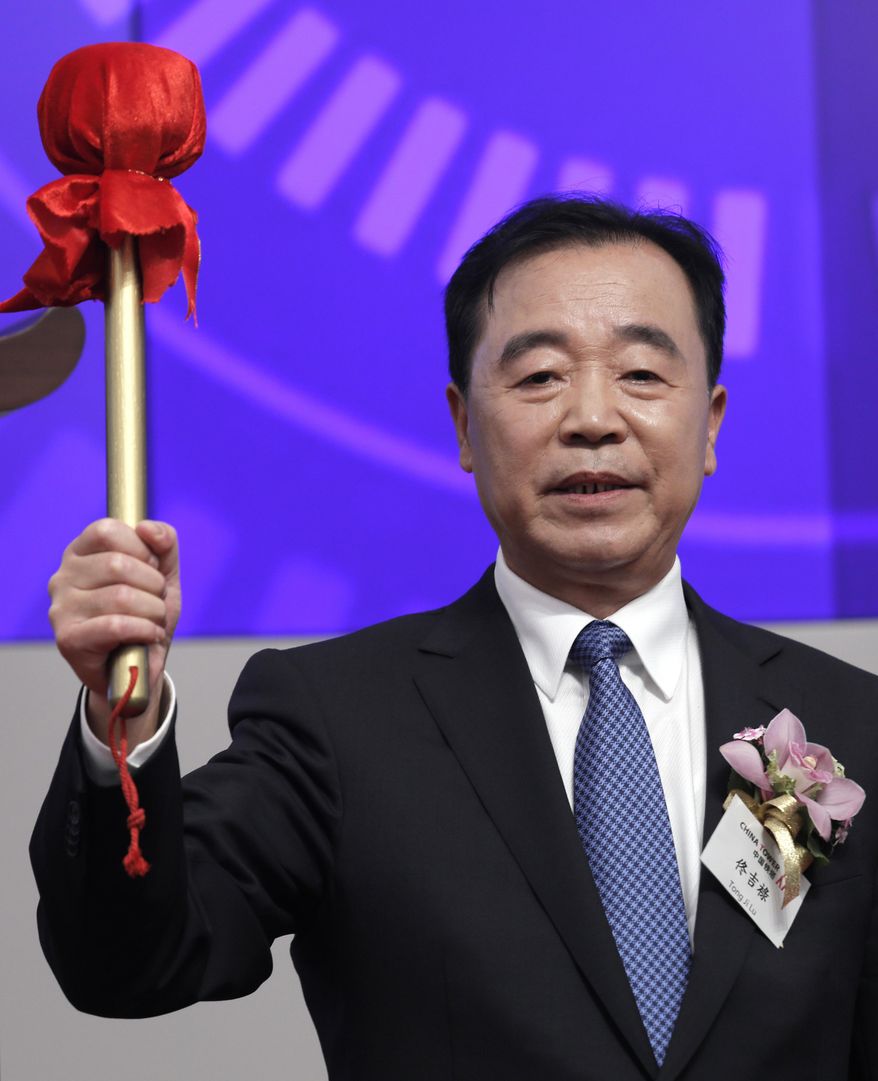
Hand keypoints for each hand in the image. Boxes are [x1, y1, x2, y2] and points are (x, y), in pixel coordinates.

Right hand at [48, 519, 180, 746]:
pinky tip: (150, 635)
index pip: (108, 530)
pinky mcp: (68, 639)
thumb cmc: (146, 615)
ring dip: (153, 611)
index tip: (152, 570)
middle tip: (156, 602)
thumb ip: (164, 544)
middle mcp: (63, 577)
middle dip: (153, 585)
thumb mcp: (163, 574)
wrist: (138, 666)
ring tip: (154, 622)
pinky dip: (144, 630)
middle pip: (118, 565)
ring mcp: (61, 608)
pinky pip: (115, 625)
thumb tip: (149, 529)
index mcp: (80, 553)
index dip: (141, 549)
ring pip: (121, 596)